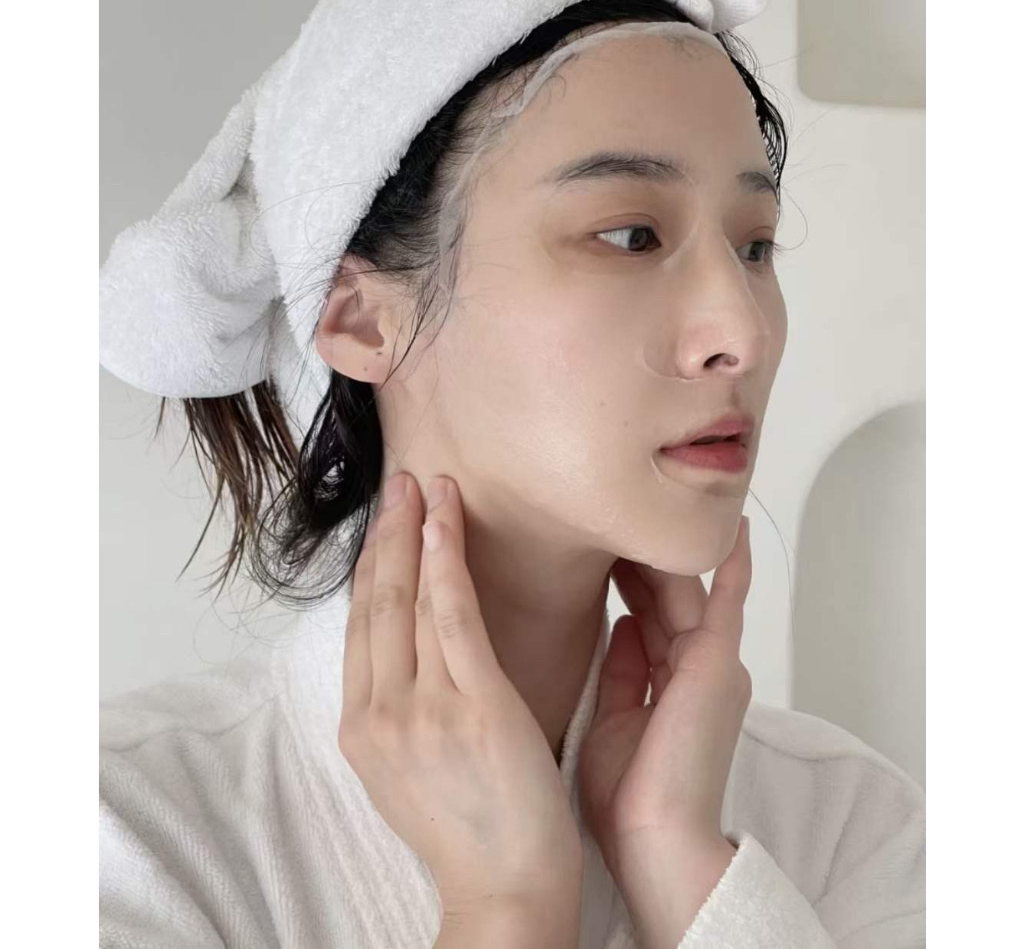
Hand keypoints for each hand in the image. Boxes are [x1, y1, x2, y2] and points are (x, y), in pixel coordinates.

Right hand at [337, 471, 583, 920]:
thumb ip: (401, 707)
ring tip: (424, 484)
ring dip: (414, 532)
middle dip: (385, 535)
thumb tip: (409, 651)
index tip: (385, 522)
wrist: (505, 892)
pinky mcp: (469, 705)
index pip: (362, 626)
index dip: (372, 566)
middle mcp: (377, 713)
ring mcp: (418, 709)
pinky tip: (445, 520)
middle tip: (399, 482)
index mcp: (361, 727)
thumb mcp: (409, 768)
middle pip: (374, 602)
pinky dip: (445, 560)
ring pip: (407, 599)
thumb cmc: (471, 829)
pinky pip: (451, 615)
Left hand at [577, 516, 752, 889]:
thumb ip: (623, 671)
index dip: (623, 580)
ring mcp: (712, 663)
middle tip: (608, 516)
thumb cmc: (631, 798)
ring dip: (661, 552)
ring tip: (636, 509)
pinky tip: (728, 527)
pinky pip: (725, 601)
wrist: (656, 838)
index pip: (646, 615)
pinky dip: (730, 564)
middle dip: (638, 557)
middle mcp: (698, 668)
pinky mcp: (716, 662)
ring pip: (684, 591)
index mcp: (673, 684)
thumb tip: (620, 627)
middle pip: (664, 596)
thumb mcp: (615, 719)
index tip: (595, 546)